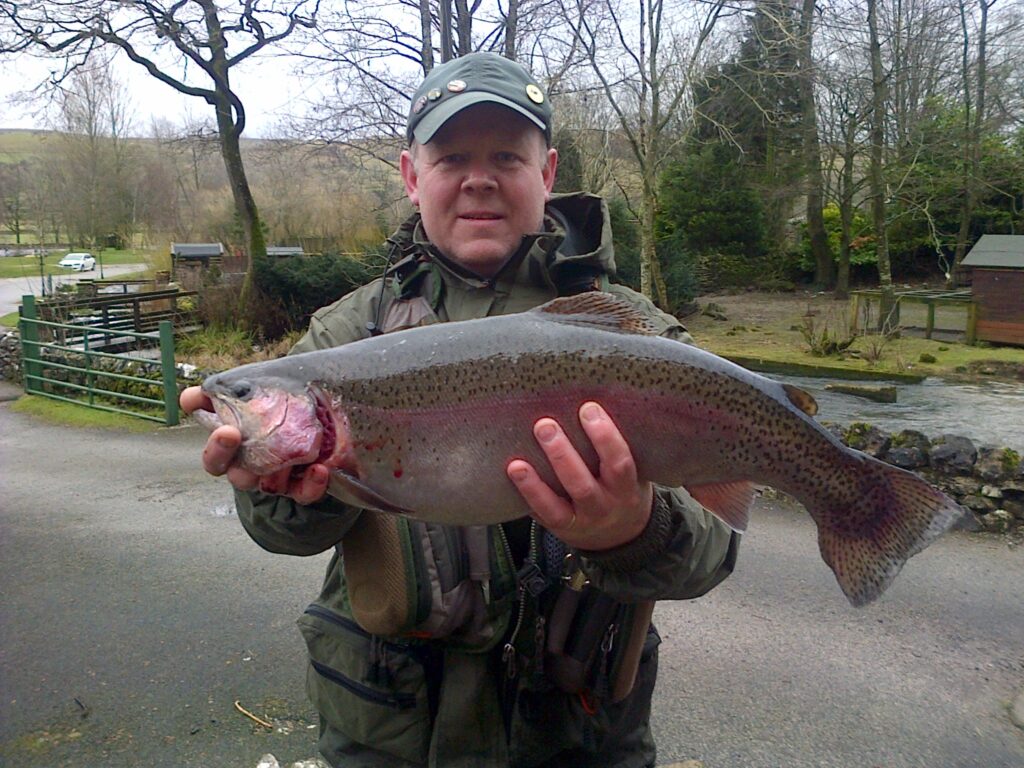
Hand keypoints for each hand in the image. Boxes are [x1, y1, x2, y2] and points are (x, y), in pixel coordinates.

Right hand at [180, 386, 328, 504]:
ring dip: (276, 472)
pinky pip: (305, 493)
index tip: (225, 430)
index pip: (215, 458)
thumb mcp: (253, 389)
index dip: (215, 448)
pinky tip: (319, 469)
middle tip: (232, 434)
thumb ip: (222, 392)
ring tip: (289, 452)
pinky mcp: (305, 486)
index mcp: (237, 449)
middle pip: (236, 475)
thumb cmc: (279, 403)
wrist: (323, 413)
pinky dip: (311, 484)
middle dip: (231, 456)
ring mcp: (279, 479)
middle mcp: (254, 468)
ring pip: (269, 486)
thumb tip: (190, 398)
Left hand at [507, 402, 652, 550]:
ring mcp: (581, 521)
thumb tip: (593, 393)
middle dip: (562, 454)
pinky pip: (542, 514)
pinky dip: (527, 494)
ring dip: (535, 482)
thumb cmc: (623, 487)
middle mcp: (604, 507)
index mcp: (626, 488)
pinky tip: (514, 474)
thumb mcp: (632, 470)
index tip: (588, 408)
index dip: (605, 436)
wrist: (623, 535)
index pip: (619, 462)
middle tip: (545, 424)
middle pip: (582, 485)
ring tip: (517, 462)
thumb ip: (615, 446)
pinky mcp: (560, 527)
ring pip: (557, 505)